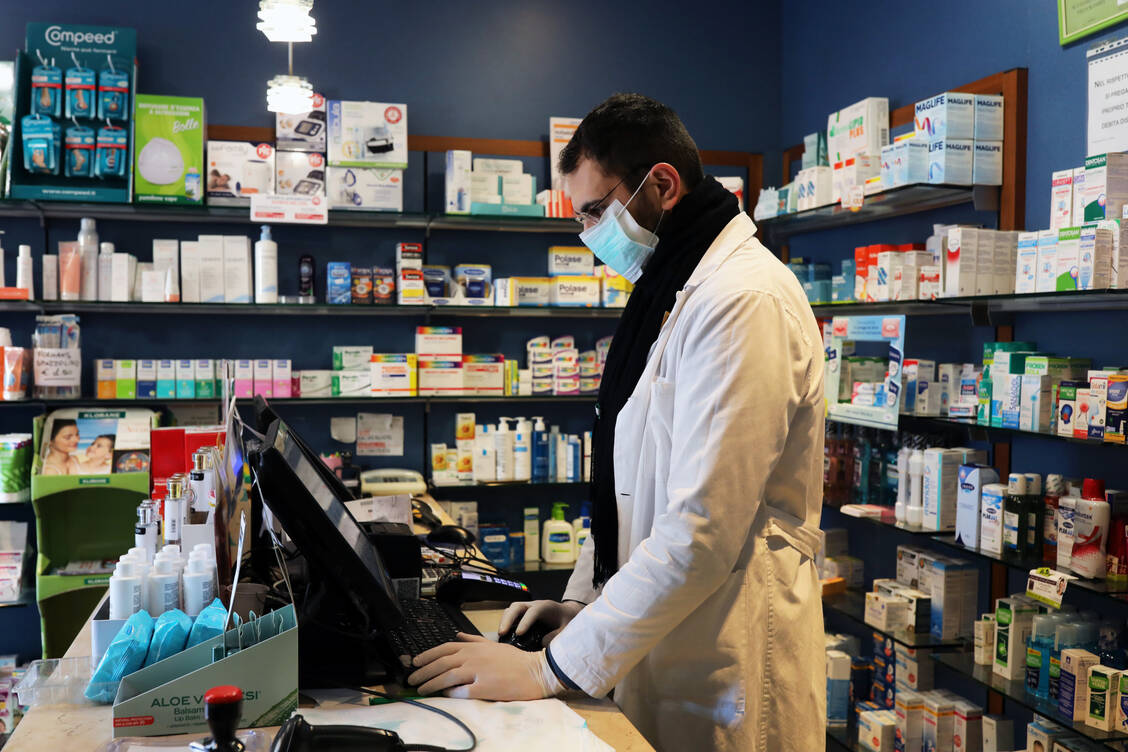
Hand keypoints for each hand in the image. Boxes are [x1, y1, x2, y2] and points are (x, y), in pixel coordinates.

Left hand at [408, 633, 558, 699]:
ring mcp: (479, 672)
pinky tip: (444, 696)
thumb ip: (473, 639)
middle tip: (411, 679)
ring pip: (448, 677)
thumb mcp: (493, 644)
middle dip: (423, 671)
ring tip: (421, 689)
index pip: (444, 648)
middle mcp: (473, 657)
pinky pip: (462, 691)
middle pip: (441, 663)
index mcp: (474, 646)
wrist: (535, 671)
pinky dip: (451, 694)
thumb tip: (457, 635)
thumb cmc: (515, 659)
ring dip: (431, 684)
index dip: (427, 656)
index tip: (415, 663)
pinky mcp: (485, 687)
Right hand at [498, 600, 583, 645]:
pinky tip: (504, 634)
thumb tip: (542, 644)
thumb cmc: (568, 621)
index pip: (533, 612)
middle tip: (502, 633)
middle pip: (517, 606)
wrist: (568, 613)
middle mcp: (534, 605)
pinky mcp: (523, 614)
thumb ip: (556, 636)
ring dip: (504, 620)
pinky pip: (512, 615)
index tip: (519, 634)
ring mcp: (527, 608)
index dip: (525, 622)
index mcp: (546, 607)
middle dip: (508, 619)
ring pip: (512, 609)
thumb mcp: (567, 629)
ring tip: (500, 634)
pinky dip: (506, 623)